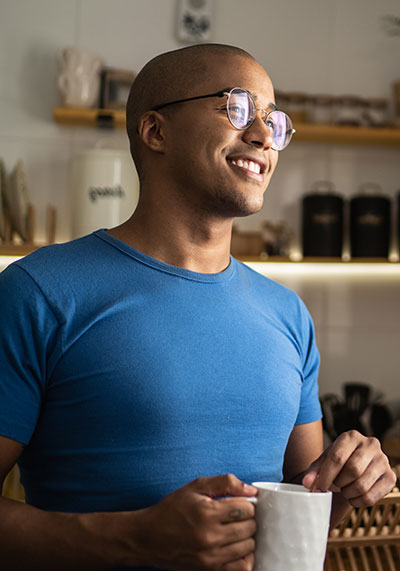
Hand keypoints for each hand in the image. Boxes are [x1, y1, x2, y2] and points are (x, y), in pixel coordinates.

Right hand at [136, 474, 256, 570]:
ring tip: (235, 529)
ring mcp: (210, 557)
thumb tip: (252, 490)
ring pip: (248, 547)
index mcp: (207, 512)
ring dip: (246, 537)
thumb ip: (225, 483)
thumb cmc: (171, 509)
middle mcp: (210, 536)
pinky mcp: (209, 570)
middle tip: (237, 515)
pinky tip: (236, 547)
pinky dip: (244, 557)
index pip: (246, 508)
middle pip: (249, 527)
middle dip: (247, 519)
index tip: (238, 503)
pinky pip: (241, 567)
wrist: (148, 537)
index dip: (246, 503)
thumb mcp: (195, 487)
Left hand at [302, 430, 395, 507]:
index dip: (326, 476)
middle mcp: (370, 444)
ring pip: (362, 485)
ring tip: (344, 490)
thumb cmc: (338, 462)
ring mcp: (383, 460)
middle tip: (335, 486)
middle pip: (353, 470)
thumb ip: (313, 472)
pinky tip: (353, 497)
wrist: (357, 466)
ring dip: (348, 493)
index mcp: (351, 436)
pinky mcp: (391, 477)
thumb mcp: (324, 462)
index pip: (337, 458)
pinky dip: (358, 502)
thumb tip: (307, 484)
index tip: (320, 487)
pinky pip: (372, 497)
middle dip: (339, 483)